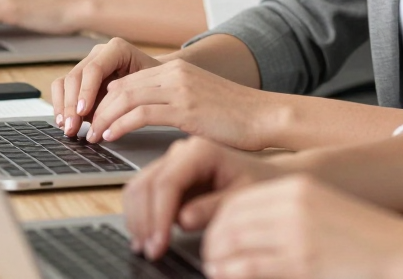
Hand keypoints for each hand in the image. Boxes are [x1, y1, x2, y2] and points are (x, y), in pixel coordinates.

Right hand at [52, 37, 160, 137]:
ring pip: (65, 82)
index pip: (94, 69)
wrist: (152, 80)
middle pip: (76, 76)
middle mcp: (99, 54)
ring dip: (63, 107)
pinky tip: (63, 122)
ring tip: (68, 128)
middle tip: (73, 128)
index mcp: (117, 49)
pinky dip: (60, 105)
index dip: (86, 90)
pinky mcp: (79, 77)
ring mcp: (86, 64)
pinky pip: (61, 87)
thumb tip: (106, 119)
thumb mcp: (146, 86)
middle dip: (72, 104)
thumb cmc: (151, 83)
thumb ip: (126, 97)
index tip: (83, 111)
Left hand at [82, 57, 273, 149]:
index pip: (128, 80)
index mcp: (179, 69)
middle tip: (85, 130)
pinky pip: (140, 113)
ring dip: (103, 118)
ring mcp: (181, 88)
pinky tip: (111, 137)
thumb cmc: (235, 116)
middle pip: (121, 86)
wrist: (264, 116)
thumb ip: (172, 101)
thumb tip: (142, 114)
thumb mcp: (199, 101)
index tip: (94, 119)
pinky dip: (119, 125)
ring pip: (125, 97)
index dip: (104, 100)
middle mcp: (177, 72)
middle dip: (97, 109)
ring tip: (93, 136)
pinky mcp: (186, 107)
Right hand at [124, 137, 282, 260]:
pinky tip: (147, 237)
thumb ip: (214, 207)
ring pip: (138, 187)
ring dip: (137, 220)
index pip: (167, 182)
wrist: (264, 176)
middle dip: (144, 221)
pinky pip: (143, 192)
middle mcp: (182, 151)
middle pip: (146, 184)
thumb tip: (183, 219)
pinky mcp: (168, 176)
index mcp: (201, 150)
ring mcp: (172, 162)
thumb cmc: (257, 183)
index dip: (158, 217)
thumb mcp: (242, 196)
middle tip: (151, 252)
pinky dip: (139, 216)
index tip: (158, 245)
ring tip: (147, 247)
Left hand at [201, 174, 402, 278]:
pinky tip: (228, 276)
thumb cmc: (361, 236)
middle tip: (210, 256)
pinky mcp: (302, 261)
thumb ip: (289, 214)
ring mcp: (297, 233)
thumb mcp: (322, 211)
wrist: (399, 250)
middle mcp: (294, 205)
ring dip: (217, 259)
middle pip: (233, 218)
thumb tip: (250, 229)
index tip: (214, 237)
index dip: (219, 220)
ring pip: (236, 242)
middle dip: (213, 239)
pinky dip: (232, 273)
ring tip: (214, 269)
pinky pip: (252, 267)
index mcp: (298, 188)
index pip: (241, 199)